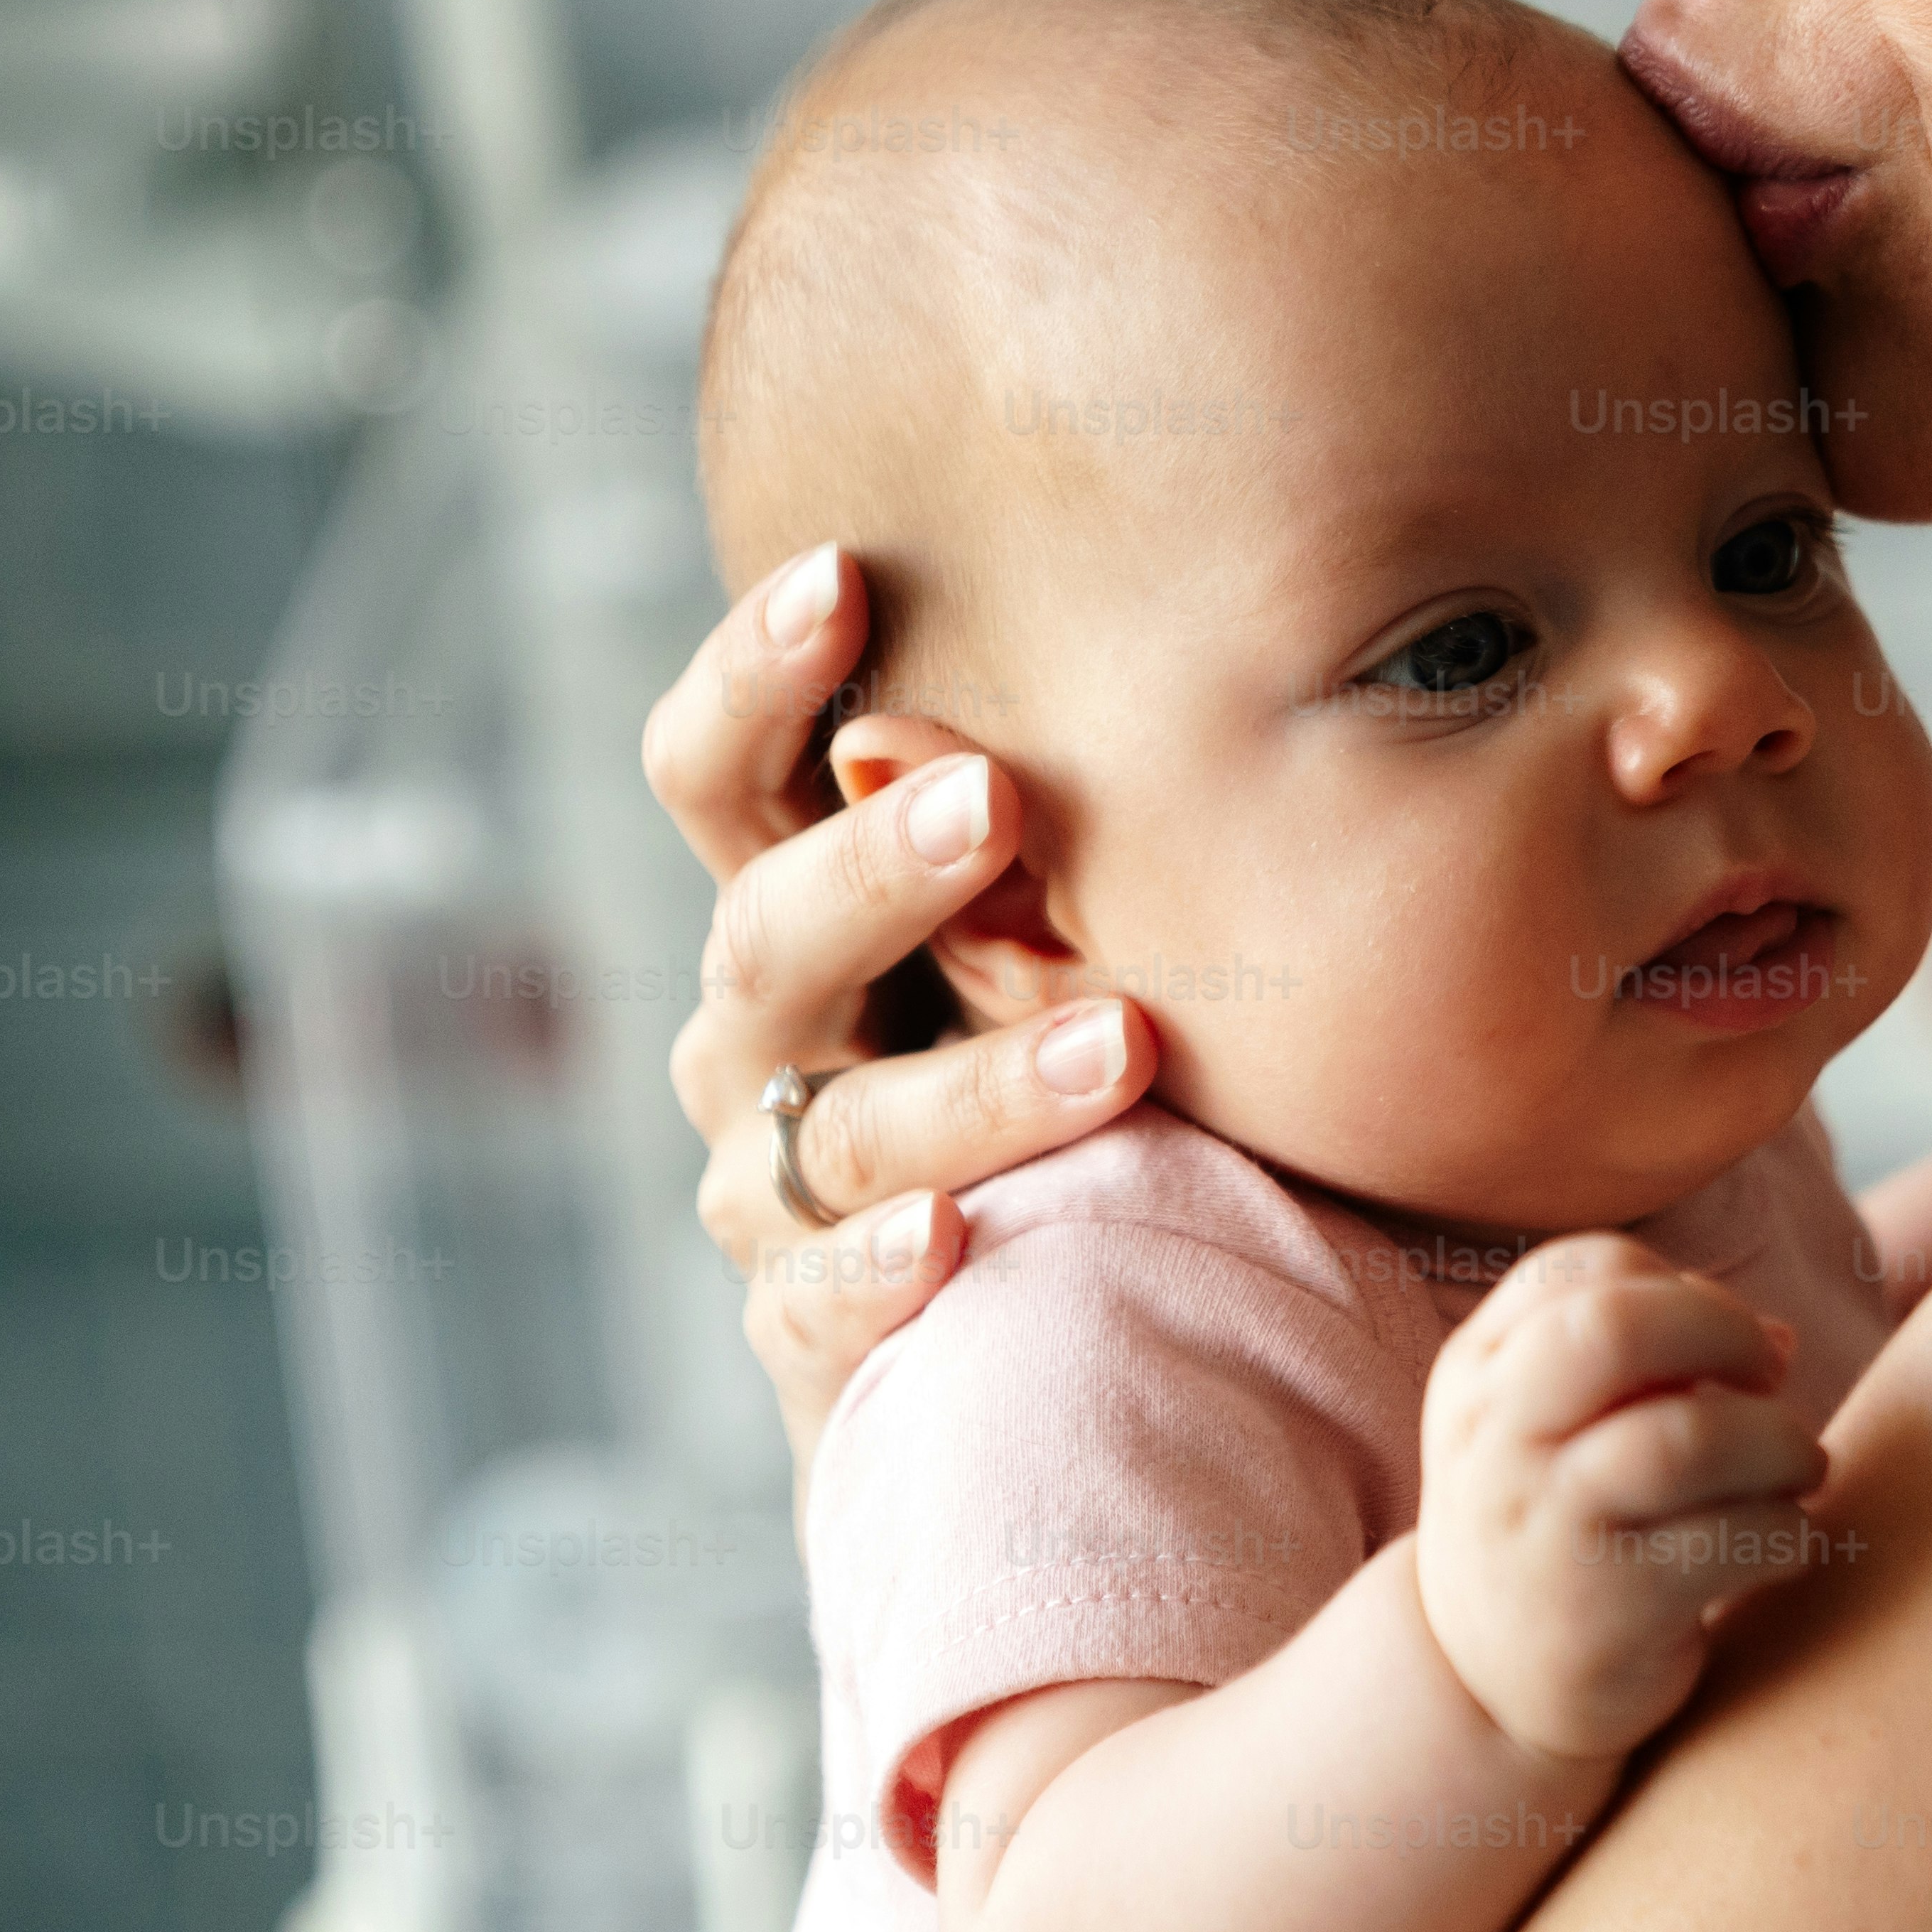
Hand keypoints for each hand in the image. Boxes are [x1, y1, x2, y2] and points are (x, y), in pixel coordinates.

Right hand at [644, 545, 1161, 1466]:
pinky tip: (952, 1239)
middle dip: (876, 865)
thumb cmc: (1070, 1088)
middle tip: (997, 799)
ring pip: (838, 1127)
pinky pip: (816, 1309)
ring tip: (1117, 1048)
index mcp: (793, 916)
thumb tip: (1212, 631)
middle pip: (764, 931)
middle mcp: (757, 1040)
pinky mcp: (806, 1346)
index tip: (844, 573)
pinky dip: (878, 1271)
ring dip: (973, 1085)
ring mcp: (768, 1194)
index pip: (719, 774)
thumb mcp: (1053, 946)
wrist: (1029, 1358)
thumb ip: (1062, 842)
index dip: (753, 675)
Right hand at [1413, 1238, 1834, 1768]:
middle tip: (1769, 1375)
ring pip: (1689, 1439)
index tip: (1722, 1343)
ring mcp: (1546, 1532)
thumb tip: (1778, 1341)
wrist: (1488, 1685)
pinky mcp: (1607, 1616)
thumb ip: (1652, 1357)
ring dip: (1781, 1442)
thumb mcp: (1556, 1423)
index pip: (1585, 1270)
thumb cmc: (1555, 1519)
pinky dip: (1789, 1530)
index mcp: (1478, 1375)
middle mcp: (1496, 1444)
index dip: (1681, 1288)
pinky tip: (1783, 1544)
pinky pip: (1734, 1542)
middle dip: (1724, 1330)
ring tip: (1801, 1469)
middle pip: (1616, 1329)